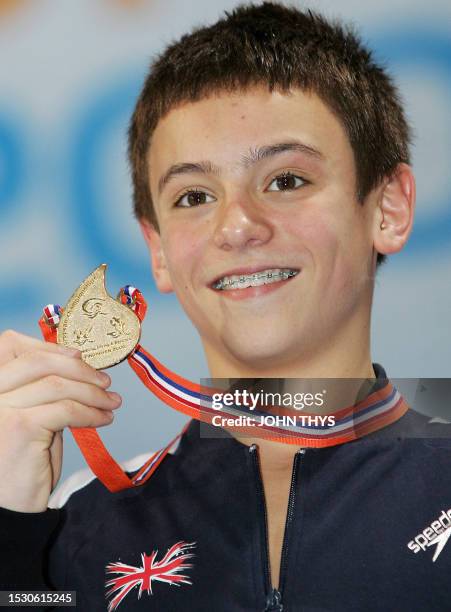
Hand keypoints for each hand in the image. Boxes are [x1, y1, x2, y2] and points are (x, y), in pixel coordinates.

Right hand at [0, 330, 121, 511]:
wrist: (10, 505)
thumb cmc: (23, 459)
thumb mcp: (31, 414)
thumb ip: (42, 389)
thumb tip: (77, 365)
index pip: (10, 345)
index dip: (47, 347)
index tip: (79, 357)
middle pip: (37, 361)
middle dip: (79, 369)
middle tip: (105, 383)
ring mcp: (0, 408)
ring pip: (58, 385)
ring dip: (93, 393)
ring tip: (111, 403)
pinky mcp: (19, 427)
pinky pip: (66, 409)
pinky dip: (91, 412)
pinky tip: (103, 419)